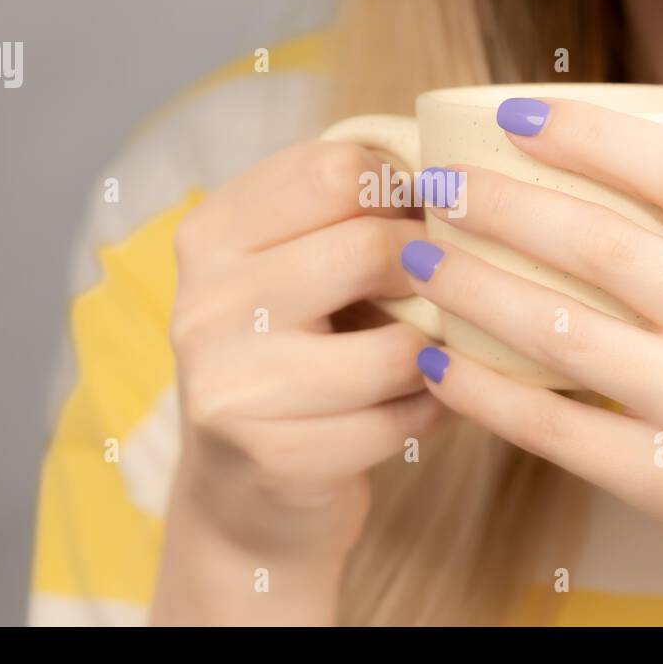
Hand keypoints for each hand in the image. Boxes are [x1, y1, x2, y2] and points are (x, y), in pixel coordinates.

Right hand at [153, 141, 441, 623]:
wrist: (244, 495)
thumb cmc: (294, 359)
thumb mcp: (295, 270)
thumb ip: (348, 215)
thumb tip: (459, 174)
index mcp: (210, 233)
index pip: (336, 169)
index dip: (405, 188)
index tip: (424, 217)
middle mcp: (203, 301)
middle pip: (368, 248)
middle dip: (432, 269)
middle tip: (448, 288)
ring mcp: (229, 383)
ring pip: (395, 348)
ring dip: (437, 354)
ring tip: (440, 353)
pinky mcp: (269, 457)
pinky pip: (398, 421)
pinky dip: (431, 413)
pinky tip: (423, 408)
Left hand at [405, 97, 662, 624]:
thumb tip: (605, 161)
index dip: (589, 135)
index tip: (515, 113)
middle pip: (601, 247)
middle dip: (498, 204)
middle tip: (433, 181)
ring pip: (562, 333)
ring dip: (471, 288)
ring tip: (416, 259)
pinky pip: (553, 429)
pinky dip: (483, 392)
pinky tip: (438, 363)